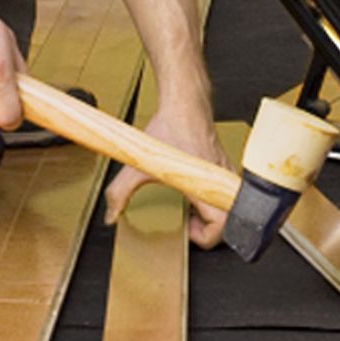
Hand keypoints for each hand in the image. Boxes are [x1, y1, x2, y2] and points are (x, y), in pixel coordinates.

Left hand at [102, 105, 232, 248]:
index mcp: (203, 186)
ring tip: (190, 207)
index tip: (188, 230)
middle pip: (226, 220)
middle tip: (190, 222)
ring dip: (209, 212)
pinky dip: (212, 197)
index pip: (222, 225)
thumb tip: (111, 212)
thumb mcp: (139, 164)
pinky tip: (193, 188)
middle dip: (207, 227)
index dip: (206, 236)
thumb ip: (120, 191)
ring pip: (228, 206)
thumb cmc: (172, 127)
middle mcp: (219, 181)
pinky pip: (225, 191)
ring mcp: (223, 173)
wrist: (184, 104)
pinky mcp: (222, 166)